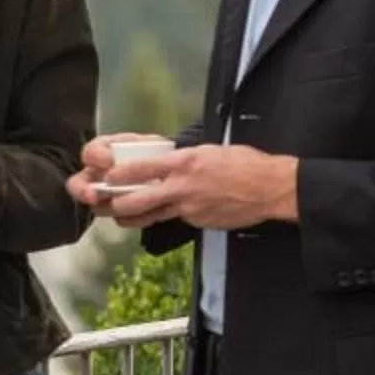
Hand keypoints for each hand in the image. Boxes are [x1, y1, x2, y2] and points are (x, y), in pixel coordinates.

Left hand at [71, 141, 298, 228]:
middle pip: (137, 201)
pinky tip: (166, 213)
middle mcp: (182, 187)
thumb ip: (184, 161)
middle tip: (103, 203)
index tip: (105, 177)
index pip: (141, 169)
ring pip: (150, 216)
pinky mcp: (198, 222)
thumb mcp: (210, 151)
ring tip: (119, 216)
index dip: (118, 176)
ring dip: (131, 217)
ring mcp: (189, 208)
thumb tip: (166, 166)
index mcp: (184, 163)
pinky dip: (167, 216)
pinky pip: (175, 219)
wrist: (271, 188)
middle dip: (115, 204)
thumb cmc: (245, 163)